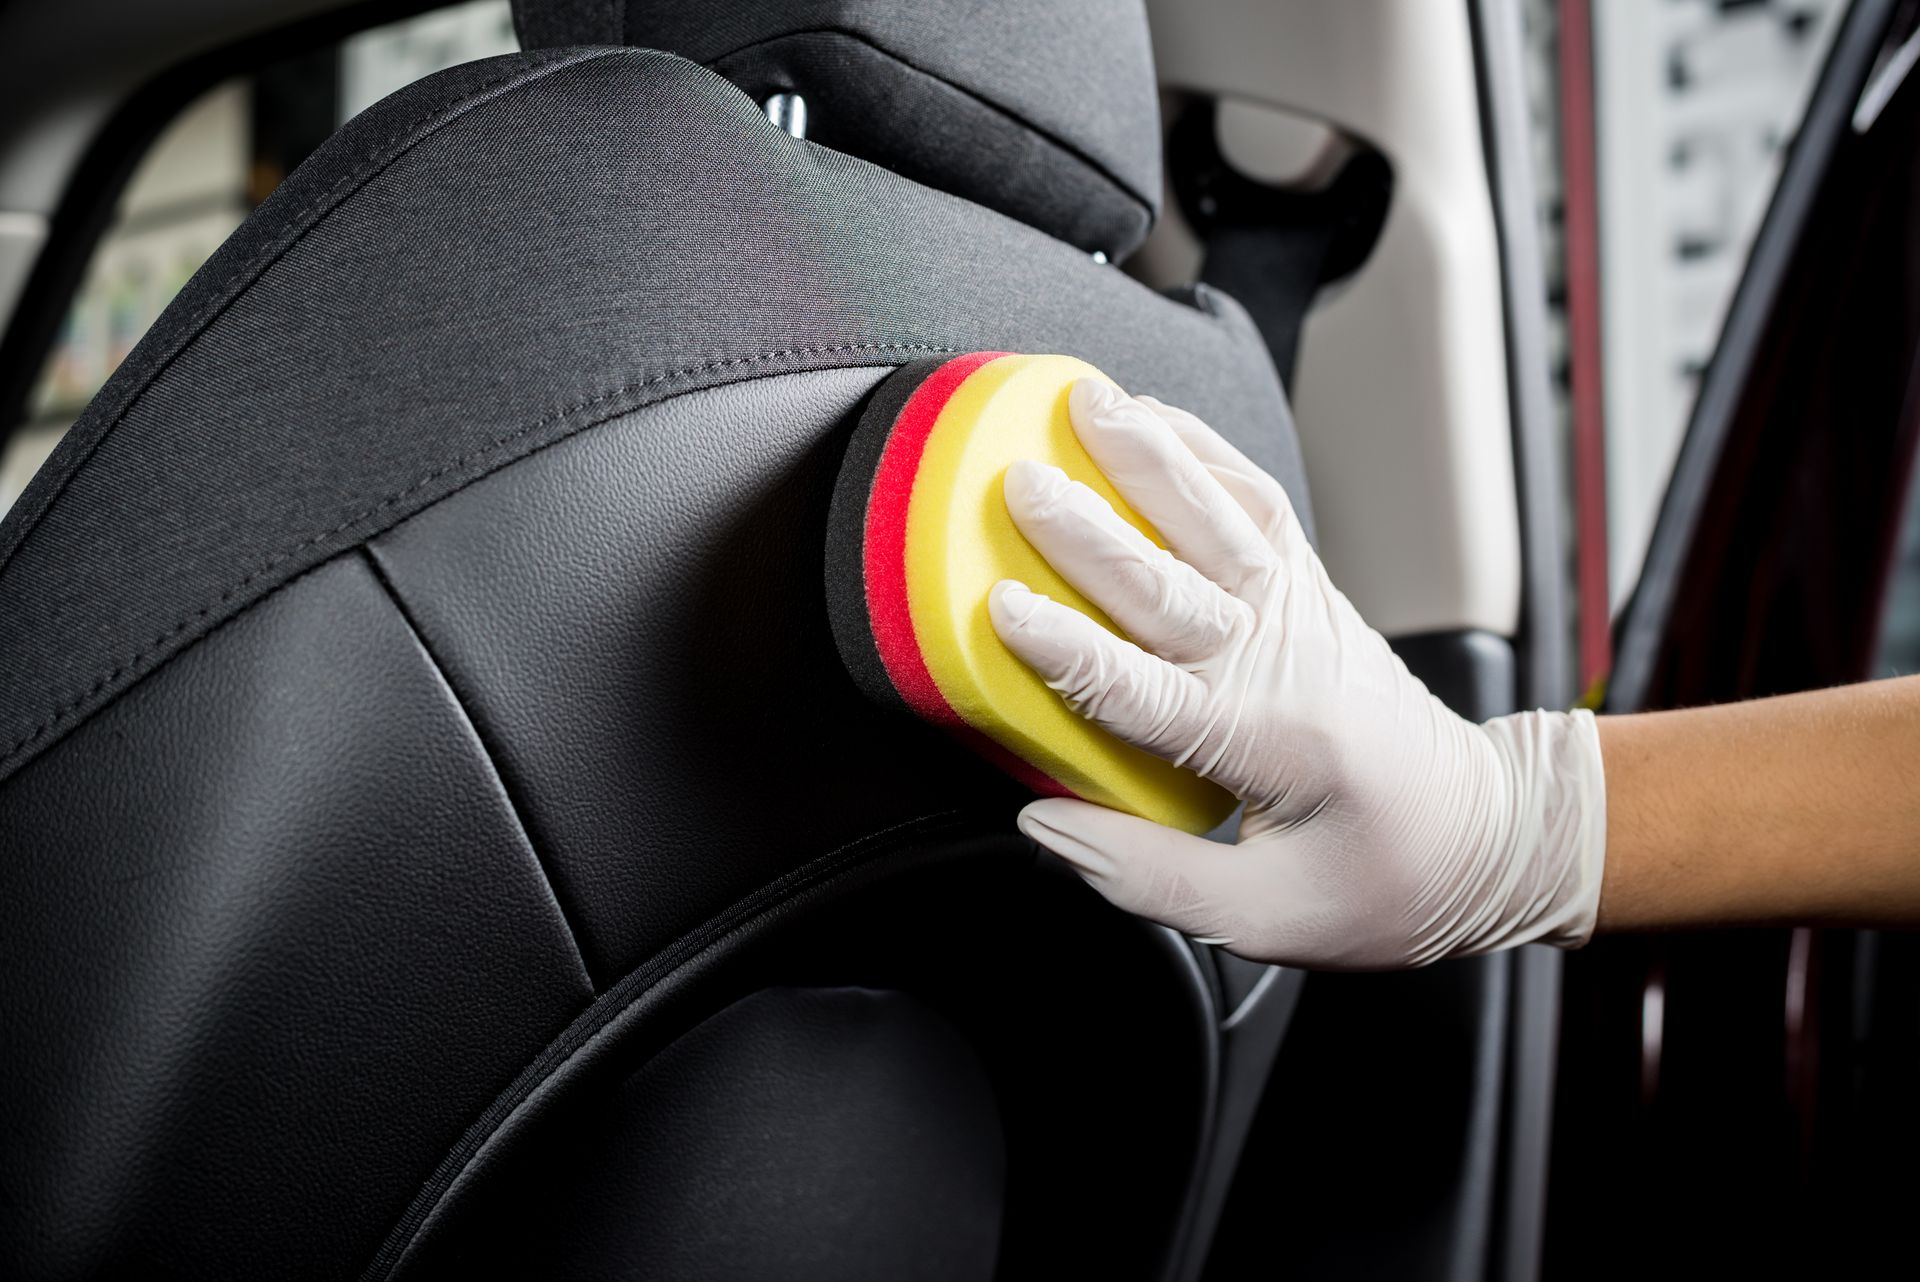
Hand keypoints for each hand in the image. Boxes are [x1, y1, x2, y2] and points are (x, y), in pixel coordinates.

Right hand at [988, 379, 1605, 968]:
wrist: (1491, 835)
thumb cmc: (1386, 883)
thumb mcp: (1264, 918)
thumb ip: (1145, 873)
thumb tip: (1045, 826)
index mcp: (1261, 744)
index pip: (1143, 690)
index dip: (1066, 650)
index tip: (1003, 609)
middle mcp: (1281, 660)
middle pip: (1169, 583)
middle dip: (1087, 530)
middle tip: (1021, 483)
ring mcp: (1300, 612)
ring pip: (1217, 519)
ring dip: (1150, 458)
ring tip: (1089, 404)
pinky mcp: (1310, 589)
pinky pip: (1255, 504)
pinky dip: (1204, 452)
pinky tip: (1156, 418)